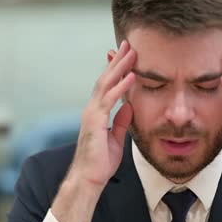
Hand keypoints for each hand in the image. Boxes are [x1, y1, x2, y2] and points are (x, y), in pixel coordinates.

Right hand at [51, 40, 135, 221]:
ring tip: (132, 52)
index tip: (127, 55)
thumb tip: (129, 106)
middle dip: (118, 60)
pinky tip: (131, 76)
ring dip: (120, 67)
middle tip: (128, 43)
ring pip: (106, 84)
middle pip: (106, 78)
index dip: (117, 69)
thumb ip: (121, 122)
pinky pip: (109, 99)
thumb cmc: (101, 162)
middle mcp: (92, 109)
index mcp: (97, 112)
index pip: (108, 85)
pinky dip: (121, 86)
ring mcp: (92, 113)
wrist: (89, 178)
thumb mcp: (116, 138)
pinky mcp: (94, 121)